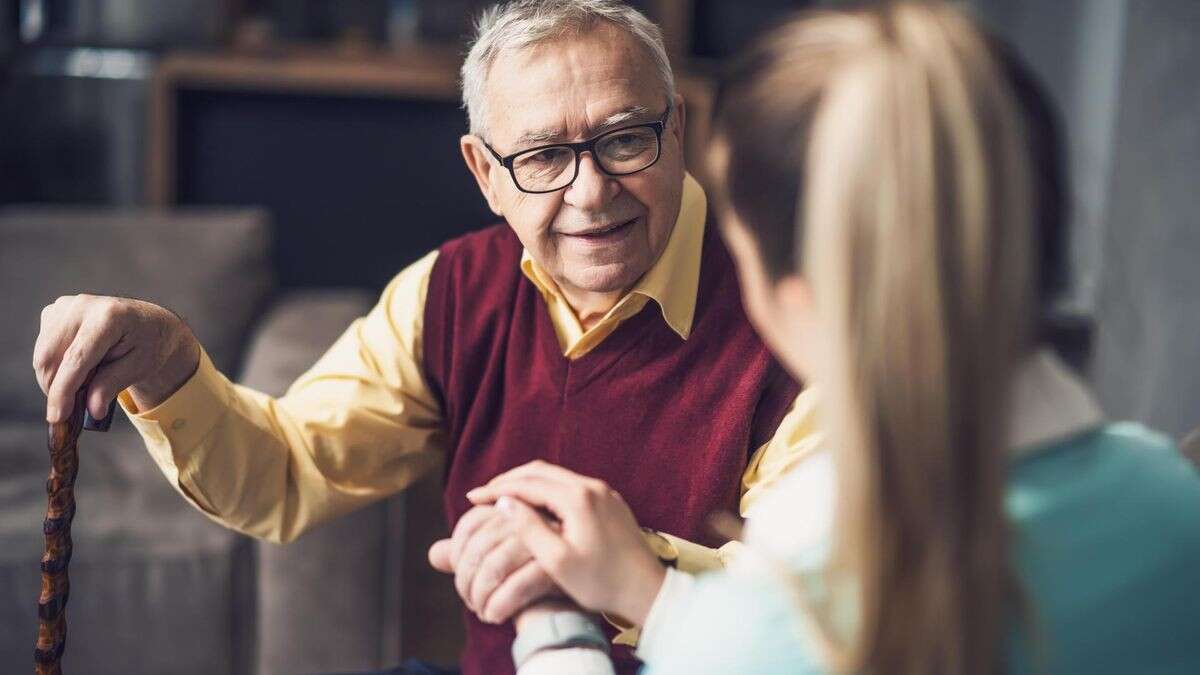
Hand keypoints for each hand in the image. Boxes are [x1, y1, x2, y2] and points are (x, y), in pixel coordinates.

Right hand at [33, 294, 200, 422]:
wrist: (149, 322)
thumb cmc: (148, 344)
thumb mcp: (140, 368)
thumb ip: (112, 386)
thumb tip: (92, 410)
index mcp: (109, 316)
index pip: (76, 359)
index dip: (63, 390)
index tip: (56, 417)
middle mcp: (82, 305)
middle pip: (50, 357)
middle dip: (57, 388)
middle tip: (76, 406)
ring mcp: (65, 306)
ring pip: (43, 356)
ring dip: (56, 379)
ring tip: (86, 382)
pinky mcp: (54, 312)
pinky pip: (44, 349)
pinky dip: (55, 367)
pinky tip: (80, 367)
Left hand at [427, 505, 559, 623]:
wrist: (573, 600)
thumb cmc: (531, 578)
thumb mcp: (498, 562)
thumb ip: (466, 555)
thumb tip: (435, 554)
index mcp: (512, 507)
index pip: (470, 524)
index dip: (458, 554)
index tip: (461, 579)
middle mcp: (528, 515)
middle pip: (479, 547)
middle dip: (466, 581)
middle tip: (469, 601)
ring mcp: (544, 537)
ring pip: (494, 566)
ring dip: (480, 596)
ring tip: (481, 611)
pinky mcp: (556, 565)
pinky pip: (516, 586)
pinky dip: (498, 606)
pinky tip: (494, 617)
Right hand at [467, 461, 665, 625]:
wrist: (646, 589)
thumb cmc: (601, 582)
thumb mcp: (557, 561)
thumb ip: (529, 529)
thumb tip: (504, 503)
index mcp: (577, 498)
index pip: (527, 483)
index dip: (496, 489)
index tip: (471, 499)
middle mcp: (591, 487)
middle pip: (540, 471)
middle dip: (508, 480)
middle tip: (482, 494)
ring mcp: (603, 492)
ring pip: (555, 476)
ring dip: (527, 483)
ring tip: (503, 498)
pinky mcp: (609, 501)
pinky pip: (569, 485)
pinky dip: (545, 490)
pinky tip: (534, 506)